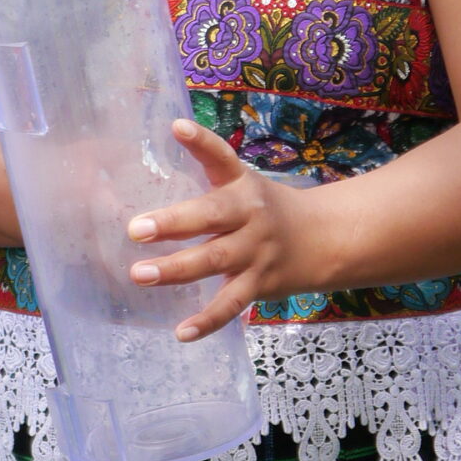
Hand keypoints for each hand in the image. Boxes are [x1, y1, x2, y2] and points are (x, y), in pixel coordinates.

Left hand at [126, 120, 328, 339]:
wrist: (325, 240)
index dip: (201, 142)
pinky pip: (231, 304)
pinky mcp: (259, 283)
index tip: (177, 128)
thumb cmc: (266, 210)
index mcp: (241, 186)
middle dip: (173, 223)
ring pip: (214, 261)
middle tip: (135, 229)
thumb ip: (206, 172)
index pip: (221, 158)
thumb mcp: (243, 184)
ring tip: (140, 275)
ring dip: (176, 270)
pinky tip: (181, 332)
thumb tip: (158, 145)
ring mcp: (255, 251)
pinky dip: (207, 320)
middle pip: (211, 217)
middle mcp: (249, 215)